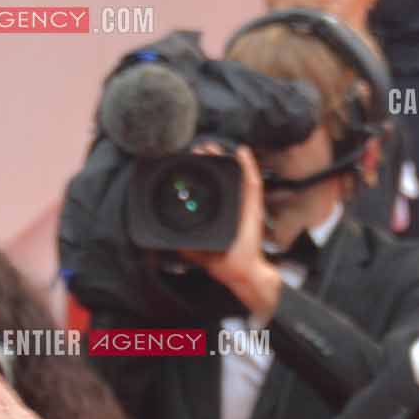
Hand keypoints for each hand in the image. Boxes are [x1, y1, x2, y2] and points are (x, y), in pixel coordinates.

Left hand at [179, 145, 282, 324]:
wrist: (241, 271)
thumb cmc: (223, 261)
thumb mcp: (196, 249)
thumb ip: (182, 242)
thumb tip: (165, 237)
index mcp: (221, 212)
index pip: (210, 187)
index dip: (199, 173)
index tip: (187, 161)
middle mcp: (233, 205)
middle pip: (222, 177)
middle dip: (210, 161)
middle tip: (198, 149)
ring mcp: (244, 205)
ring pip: (235, 175)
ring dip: (225, 159)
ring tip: (213, 147)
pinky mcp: (253, 207)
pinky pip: (252, 182)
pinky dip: (248, 166)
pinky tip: (241, 153)